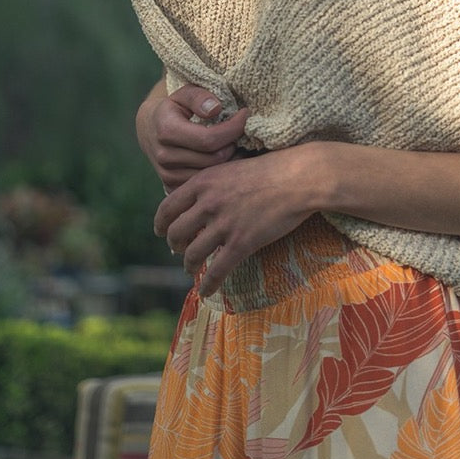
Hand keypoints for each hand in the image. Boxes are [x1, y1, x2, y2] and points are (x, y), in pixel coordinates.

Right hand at [136, 80, 248, 191]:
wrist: (150, 129)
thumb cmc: (174, 108)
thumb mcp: (184, 94)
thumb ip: (199, 96)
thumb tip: (216, 108)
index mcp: (167, 131)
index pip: (209, 139)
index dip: (233, 128)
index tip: (245, 114)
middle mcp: (164, 156)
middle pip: (214, 159)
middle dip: (234, 144)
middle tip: (242, 131)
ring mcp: (167, 175)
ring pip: (212, 174)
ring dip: (229, 160)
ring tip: (234, 143)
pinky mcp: (172, 187)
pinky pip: (203, 184)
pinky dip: (218, 173)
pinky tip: (223, 158)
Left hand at [153, 146, 317, 295]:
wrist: (298, 177)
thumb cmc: (271, 170)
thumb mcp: (232, 167)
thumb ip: (212, 185)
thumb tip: (199, 203)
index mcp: (203, 182)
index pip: (168, 207)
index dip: (161, 224)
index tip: (161, 232)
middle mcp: (208, 203)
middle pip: (176, 233)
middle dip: (176, 246)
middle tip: (181, 250)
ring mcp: (224, 224)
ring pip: (192, 254)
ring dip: (189, 265)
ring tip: (192, 268)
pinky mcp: (242, 243)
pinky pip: (217, 271)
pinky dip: (207, 284)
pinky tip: (206, 291)